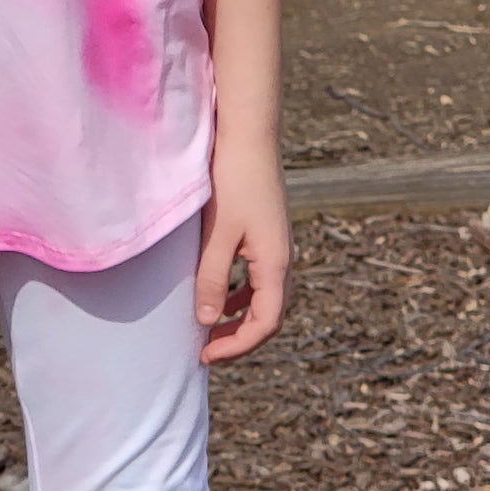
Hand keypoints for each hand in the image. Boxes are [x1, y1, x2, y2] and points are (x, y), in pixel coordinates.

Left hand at [194, 136, 291, 366]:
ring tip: (210, 325)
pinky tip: (219, 289)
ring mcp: (276, 244)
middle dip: (240, 337)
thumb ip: (213, 278)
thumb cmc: (233, 180)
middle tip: (207, 349)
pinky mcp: (266, 231)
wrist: (248, 134)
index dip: (237, 346)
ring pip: (265, 295)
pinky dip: (240, 292)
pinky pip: (258, 275)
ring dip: (240, 315)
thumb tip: (208, 322)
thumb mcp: (218, 234)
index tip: (206, 356)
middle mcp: (283, 258)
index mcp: (276, 263)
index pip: (265, 323)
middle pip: (270, 315)